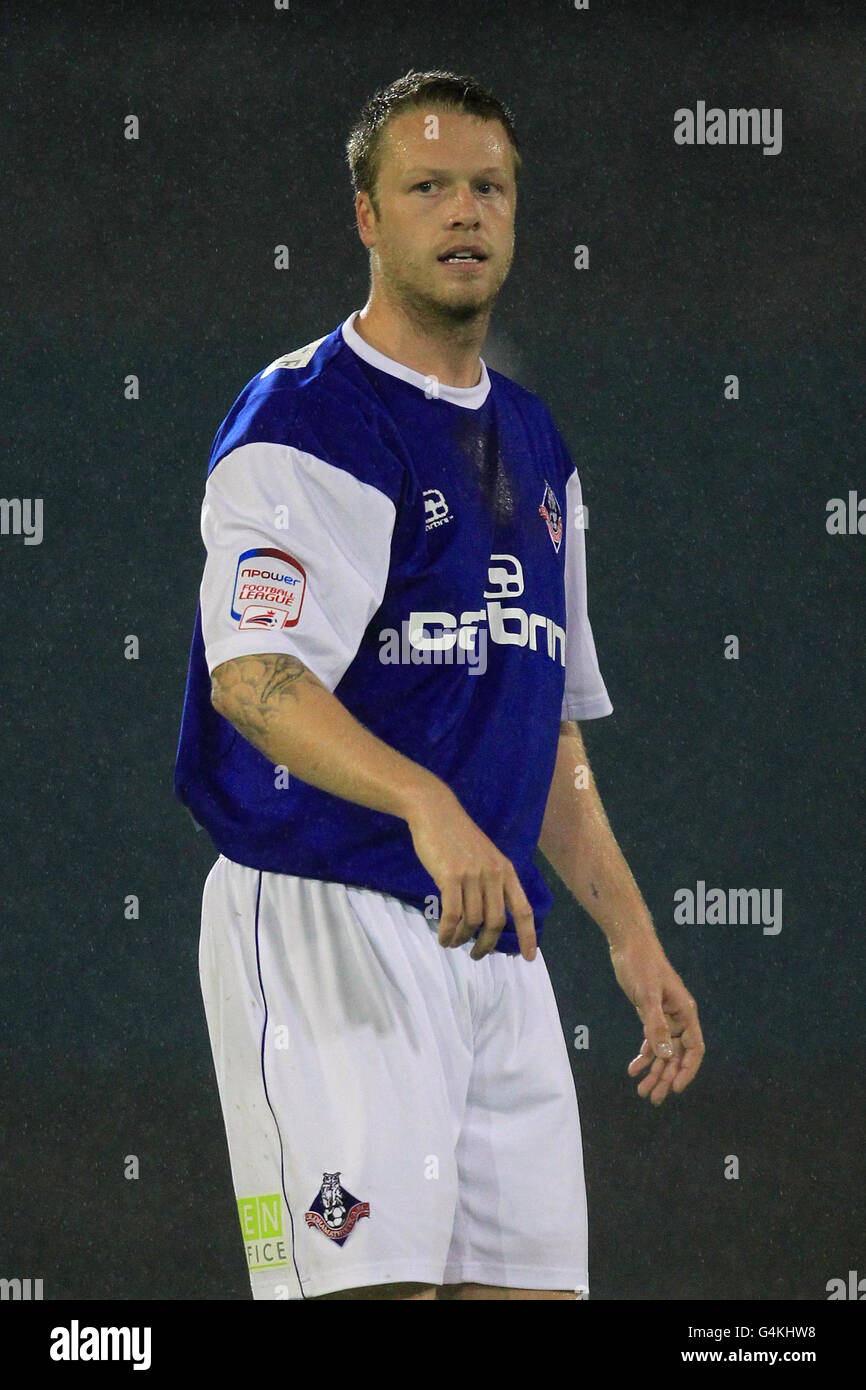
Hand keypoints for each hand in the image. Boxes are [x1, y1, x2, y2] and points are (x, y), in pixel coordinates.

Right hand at [406, 781, 536, 961]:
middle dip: (486, 944)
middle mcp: (493, 874)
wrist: (436, 812)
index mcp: (505, 870)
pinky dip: (448, 931)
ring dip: (462, 938)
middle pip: (496, 921)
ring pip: (473, 921)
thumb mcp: (484, 856)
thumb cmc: (458, 836)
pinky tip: (443, 937)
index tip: (529, 958)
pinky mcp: (450, 876)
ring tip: (452, 942)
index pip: (523, 909)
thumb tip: (487, 916)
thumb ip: (490, 881)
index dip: (528, 936)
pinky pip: (452, 914)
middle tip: (475, 954)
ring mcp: (472, 875)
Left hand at [609, 935, 704, 1103]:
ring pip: (663, 1051)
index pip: (693, 1049)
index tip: (675, 1088)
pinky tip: (633, 1069)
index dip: (687, 1070)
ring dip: (654, 1071)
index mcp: (685, 1012)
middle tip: (652, 1097)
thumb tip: (664, 1055)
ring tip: (641, 1090)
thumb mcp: (647, 995)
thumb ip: (655, 1025)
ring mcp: (665, 1016)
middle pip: (677, 1055)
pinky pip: (651, 1040)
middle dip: (666, 1077)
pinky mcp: (650, 1013)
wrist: (628, 943)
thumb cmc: (641, 964)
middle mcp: (678, 1017)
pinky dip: (644, 1055)